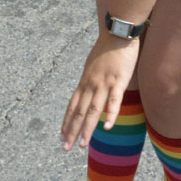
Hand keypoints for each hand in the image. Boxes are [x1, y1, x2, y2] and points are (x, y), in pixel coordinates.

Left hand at [61, 33, 140, 149]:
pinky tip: (107, 127)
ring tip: (82, 144)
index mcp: (85, 81)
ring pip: (93, 109)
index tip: (62, 136)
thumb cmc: (107, 48)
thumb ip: (90, 80)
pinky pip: (114, 100)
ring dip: (87, 128)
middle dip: (72, 130)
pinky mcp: (118, 80)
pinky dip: (110, 114)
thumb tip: (87, 91)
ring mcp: (104, 83)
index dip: (66, 121)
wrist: (117, 31)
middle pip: (79, 111)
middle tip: (65, 148)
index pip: (72, 105)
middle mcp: (91, 84)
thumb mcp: (93, 66)